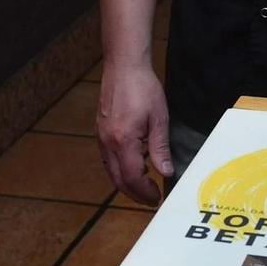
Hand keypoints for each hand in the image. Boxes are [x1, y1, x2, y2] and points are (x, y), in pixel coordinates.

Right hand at [98, 59, 171, 203]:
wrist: (123, 66)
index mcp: (123, 141)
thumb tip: (165, 172)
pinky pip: (108, 159)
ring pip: (111, 171)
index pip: (132, 178)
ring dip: (126, 183)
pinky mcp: (100, 131)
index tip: (158, 197)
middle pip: (118, 180)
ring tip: (144, 186)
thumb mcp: (159, 118)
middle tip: (151, 199)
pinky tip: (133, 166)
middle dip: (135, 194)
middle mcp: (108, 143)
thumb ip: (160, 148)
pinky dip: (120, 170)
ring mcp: (101, 137)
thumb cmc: (143, 88)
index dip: (145, 192)